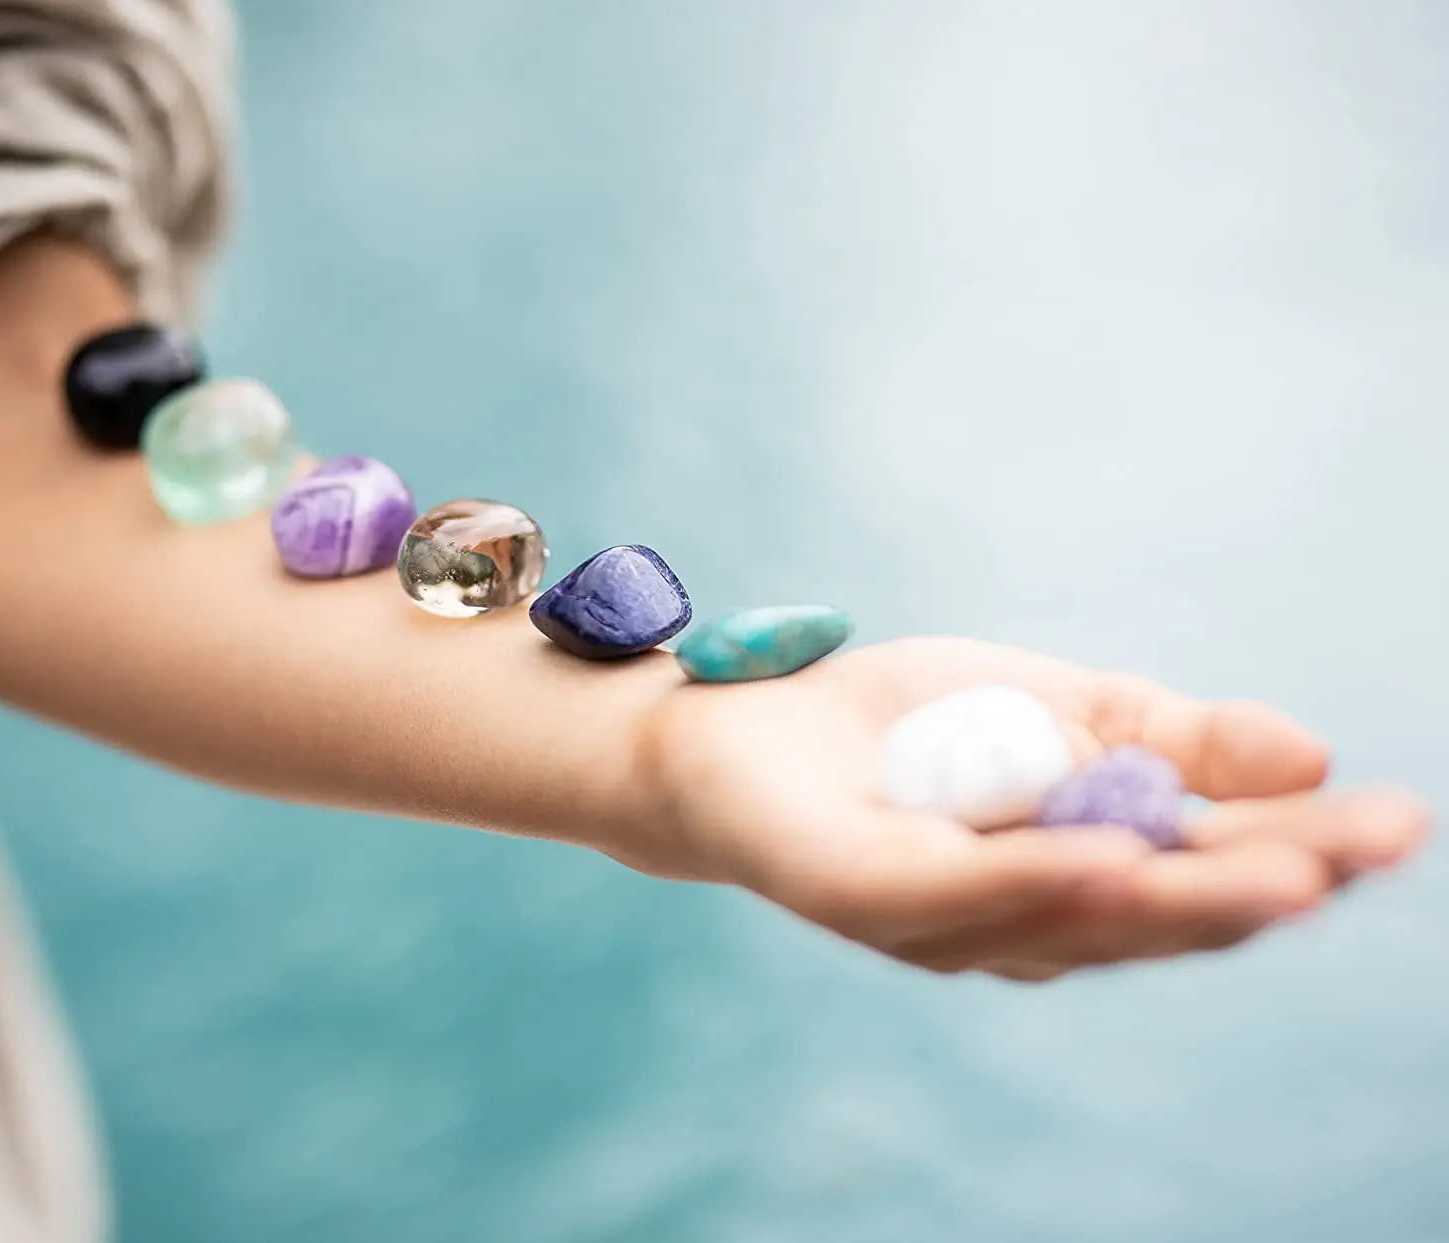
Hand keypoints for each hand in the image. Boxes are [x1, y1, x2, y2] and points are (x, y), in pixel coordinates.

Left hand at [632, 636, 1427, 979]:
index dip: (1297, 857)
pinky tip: (1108, 861)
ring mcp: (932, 918)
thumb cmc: (906, 725)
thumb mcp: (1058, 706)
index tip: (1396, 818)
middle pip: (1149, 919)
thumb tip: (1310, 753)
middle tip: (1360, 849)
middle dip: (1258, 886)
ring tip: (1275, 874)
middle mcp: (1013, 923)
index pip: (1199, 880)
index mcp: (1071, 880)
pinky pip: (946, 891)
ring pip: (1061, 919)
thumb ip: (1170, 737)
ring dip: (1168, 899)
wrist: (744, 716)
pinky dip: (1030, 879)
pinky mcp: (850, 889)